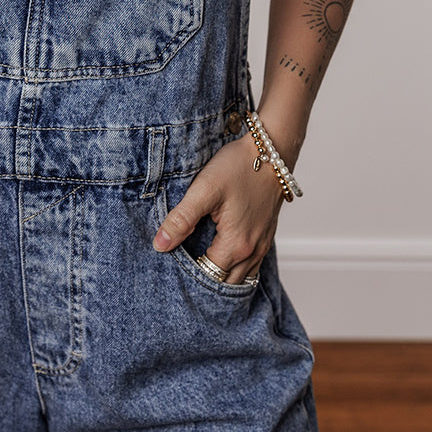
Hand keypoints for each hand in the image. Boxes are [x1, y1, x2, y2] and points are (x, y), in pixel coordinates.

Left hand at [152, 136, 286, 282]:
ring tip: (197, 265)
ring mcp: (262, 244)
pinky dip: (233, 266)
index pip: (208, 276)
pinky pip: (249, 264)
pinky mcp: (265, 234)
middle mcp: (253, 251)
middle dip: (204, 280)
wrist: (271, 149)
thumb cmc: (239, 166)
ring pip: (240, 277)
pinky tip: (217, 254)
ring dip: (220, 275)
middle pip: (225, 282)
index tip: (172, 267)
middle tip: (180, 272)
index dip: (188, 276)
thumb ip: (181, 219)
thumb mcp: (204, 189)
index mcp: (236, 245)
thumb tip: (160, 244)